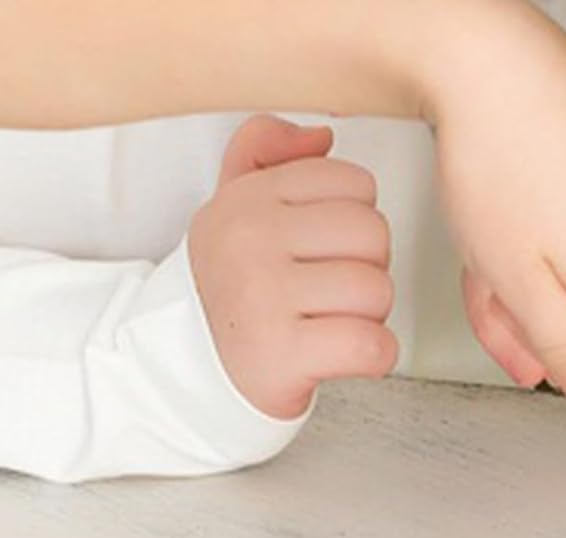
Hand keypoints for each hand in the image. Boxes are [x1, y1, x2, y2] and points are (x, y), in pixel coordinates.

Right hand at [188, 114, 398, 420]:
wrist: (188, 372)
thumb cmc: (230, 291)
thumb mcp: (232, 207)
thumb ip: (265, 152)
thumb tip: (321, 136)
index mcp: (247, 199)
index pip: (354, 184)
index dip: (356, 224)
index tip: (326, 252)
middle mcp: (250, 241)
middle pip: (373, 235)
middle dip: (368, 269)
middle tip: (333, 294)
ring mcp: (264, 297)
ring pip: (377, 291)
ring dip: (369, 317)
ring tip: (332, 324)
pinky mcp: (283, 354)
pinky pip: (371, 345)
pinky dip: (375, 357)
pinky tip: (345, 356)